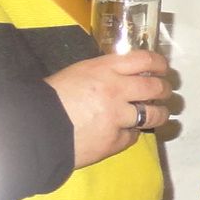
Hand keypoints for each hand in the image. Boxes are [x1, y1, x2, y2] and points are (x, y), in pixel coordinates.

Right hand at [46, 50, 172, 169]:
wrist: (34, 130)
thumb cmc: (51, 97)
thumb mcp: (78, 73)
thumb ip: (105, 72)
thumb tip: (128, 73)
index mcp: (105, 69)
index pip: (145, 60)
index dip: (160, 63)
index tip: (164, 69)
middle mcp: (116, 90)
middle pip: (155, 87)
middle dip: (164, 89)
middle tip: (164, 92)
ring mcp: (118, 117)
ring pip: (154, 114)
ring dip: (160, 114)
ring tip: (157, 114)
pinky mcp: (115, 140)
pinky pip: (134, 136)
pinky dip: (131, 133)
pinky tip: (126, 131)